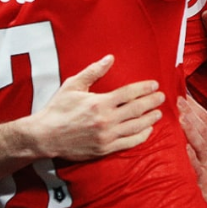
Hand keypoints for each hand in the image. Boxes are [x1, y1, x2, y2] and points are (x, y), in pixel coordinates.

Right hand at [32, 54, 164, 159]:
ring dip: (149, 119)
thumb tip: (110, 58)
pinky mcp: (104, 149)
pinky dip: (140, 137)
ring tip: (158, 113)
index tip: (154, 85)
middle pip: (136, 110)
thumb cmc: (58, 108)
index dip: (144, 88)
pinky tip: (147, 131)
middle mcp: (106, 120)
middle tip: (161, 97)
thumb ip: (93, 71)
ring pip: (135, 127)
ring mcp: (106, 136)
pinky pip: (128, 143)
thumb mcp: (73, 85)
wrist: (44, 136)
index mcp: (100, 102)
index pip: (129, 93)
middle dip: (151, 102)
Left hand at [179, 95, 206, 207]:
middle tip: (178, 97)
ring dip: (190, 129)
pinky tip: (185, 149)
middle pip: (202, 126)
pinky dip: (191, 157)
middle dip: (191, 111)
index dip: (195, 106)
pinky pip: (197, 167)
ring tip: (182, 116)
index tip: (183, 93)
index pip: (206, 119)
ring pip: (200, 142)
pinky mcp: (204, 180)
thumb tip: (202, 125)